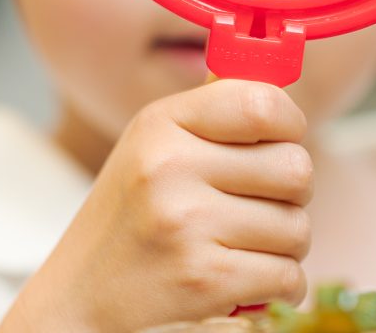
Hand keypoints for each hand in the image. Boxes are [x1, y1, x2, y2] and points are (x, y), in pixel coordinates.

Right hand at [0, 80, 312, 331]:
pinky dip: (279, 287)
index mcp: (160, 124)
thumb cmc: (130, 223)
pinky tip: (245, 284)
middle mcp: (169, 167)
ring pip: (298, 228)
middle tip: (256, 209)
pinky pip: (288, 276)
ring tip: (239, 249)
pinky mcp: (204, 279)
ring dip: (283, 248)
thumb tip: (270, 73)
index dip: (290, 126)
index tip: (278, 144)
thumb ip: (211, 116)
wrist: (76, 301)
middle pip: (295, 169)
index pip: (263, 104)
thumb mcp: (151, 150)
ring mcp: (186, 224)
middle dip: (290, 197)